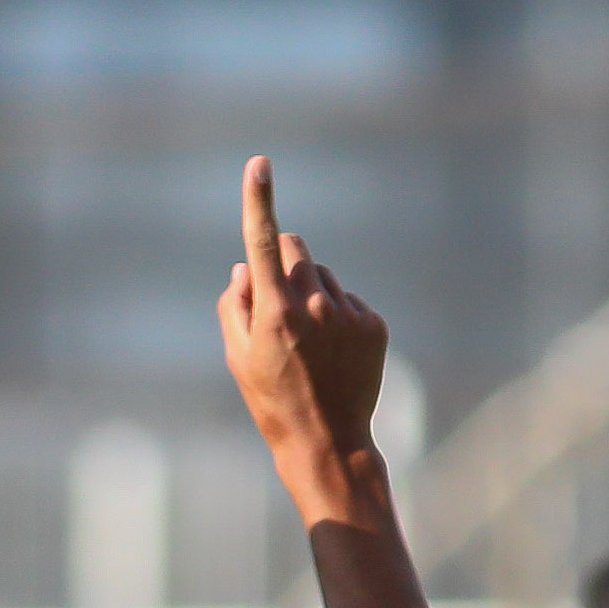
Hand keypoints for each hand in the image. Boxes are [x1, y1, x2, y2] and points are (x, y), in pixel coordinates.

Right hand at [217, 156, 390, 512]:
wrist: (328, 443)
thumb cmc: (272, 402)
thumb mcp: (238, 358)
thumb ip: (234, 306)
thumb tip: (245, 267)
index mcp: (274, 310)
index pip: (263, 241)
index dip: (258, 199)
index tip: (259, 164)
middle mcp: (314, 304)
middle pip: (296, 248)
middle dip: (283, 261)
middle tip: (277, 303)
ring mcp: (348, 313)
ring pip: (323, 275)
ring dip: (311, 294)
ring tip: (310, 344)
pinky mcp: (374, 324)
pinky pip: (349, 301)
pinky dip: (338, 317)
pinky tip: (334, 354)